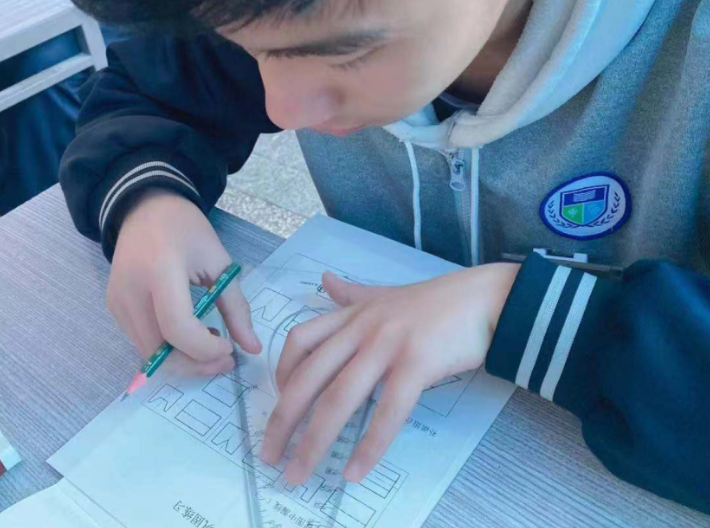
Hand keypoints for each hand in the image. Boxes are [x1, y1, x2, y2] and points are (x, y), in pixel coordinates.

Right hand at [109, 190, 261, 374]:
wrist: (146, 209)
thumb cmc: (187, 230)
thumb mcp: (219, 261)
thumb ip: (236, 306)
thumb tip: (253, 348)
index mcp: (160, 271)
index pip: (177, 328)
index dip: (205, 348)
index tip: (229, 347)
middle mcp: (131, 290)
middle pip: (159, 350)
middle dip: (195, 364)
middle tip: (224, 360)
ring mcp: (117, 301)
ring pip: (148, 353)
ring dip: (181, 360)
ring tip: (209, 344)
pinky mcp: (113, 308)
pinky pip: (141, 342)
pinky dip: (166, 349)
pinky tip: (188, 335)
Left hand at [261, 263, 519, 484]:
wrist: (484, 297)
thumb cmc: (435, 302)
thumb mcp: (384, 293)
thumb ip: (351, 294)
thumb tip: (324, 280)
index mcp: (351, 313)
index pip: (299, 340)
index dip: (282, 373)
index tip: (279, 402)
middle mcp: (361, 328)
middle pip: (309, 377)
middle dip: (282, 419)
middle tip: (268, 455)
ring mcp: (387, 344)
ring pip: (338, 398)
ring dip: (313, 442)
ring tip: (298, 473)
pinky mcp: (416, 364)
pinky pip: (386, 412)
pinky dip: (368, 446)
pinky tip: (355, 471)